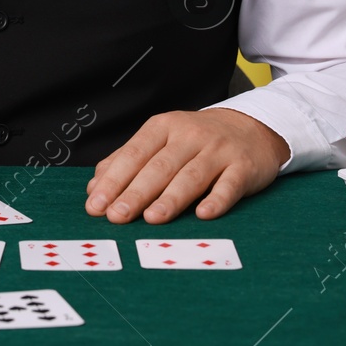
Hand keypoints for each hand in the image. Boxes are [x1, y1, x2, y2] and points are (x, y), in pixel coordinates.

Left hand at [84, 108, 288, 223]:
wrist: (251, 127)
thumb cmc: (196, 141)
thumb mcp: (161, 141)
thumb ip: (128, 161)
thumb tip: (95, 187)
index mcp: (163, 127)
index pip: (134, 154)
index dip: (114, 180)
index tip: (96, 204)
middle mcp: (189, 135)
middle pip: (159, 167)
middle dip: (136, 193)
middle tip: (117, 216)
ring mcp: (218, 150)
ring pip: (191, 175)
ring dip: (171, 198)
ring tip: (152, 218)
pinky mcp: (243, 167)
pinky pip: (229, 185)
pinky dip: (217, 200)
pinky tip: (204, 214)